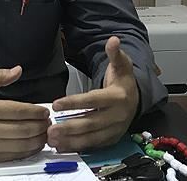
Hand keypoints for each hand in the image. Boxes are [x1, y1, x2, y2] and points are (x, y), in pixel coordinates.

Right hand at [0, 66, 51, 161]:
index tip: (44, 111)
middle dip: (41, 126)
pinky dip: (28, 151)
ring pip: (22, 144)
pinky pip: (14, 155)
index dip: (36, 111)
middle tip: (48, 122)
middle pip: (25, 129)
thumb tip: (17, 70)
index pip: (19, 110)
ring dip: (38, 139)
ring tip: (44, 133)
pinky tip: (34, 144)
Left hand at [47, 36, 138, 151]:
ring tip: (51, 139)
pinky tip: (61, 146)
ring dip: (70, 140)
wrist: (136, 99)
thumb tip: (113, 40)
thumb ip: (115, 54)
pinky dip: (77, 147)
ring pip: (91, 138)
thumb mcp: (121, 65)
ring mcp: (114, 130)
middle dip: (69, 127)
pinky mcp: (111, 139)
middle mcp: (117, 116)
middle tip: (50, 129)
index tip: (55, 105)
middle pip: (90, 123)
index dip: (74, 103)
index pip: (93, 101)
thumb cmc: (123, 82)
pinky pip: (93, 146)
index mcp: (117, 98)